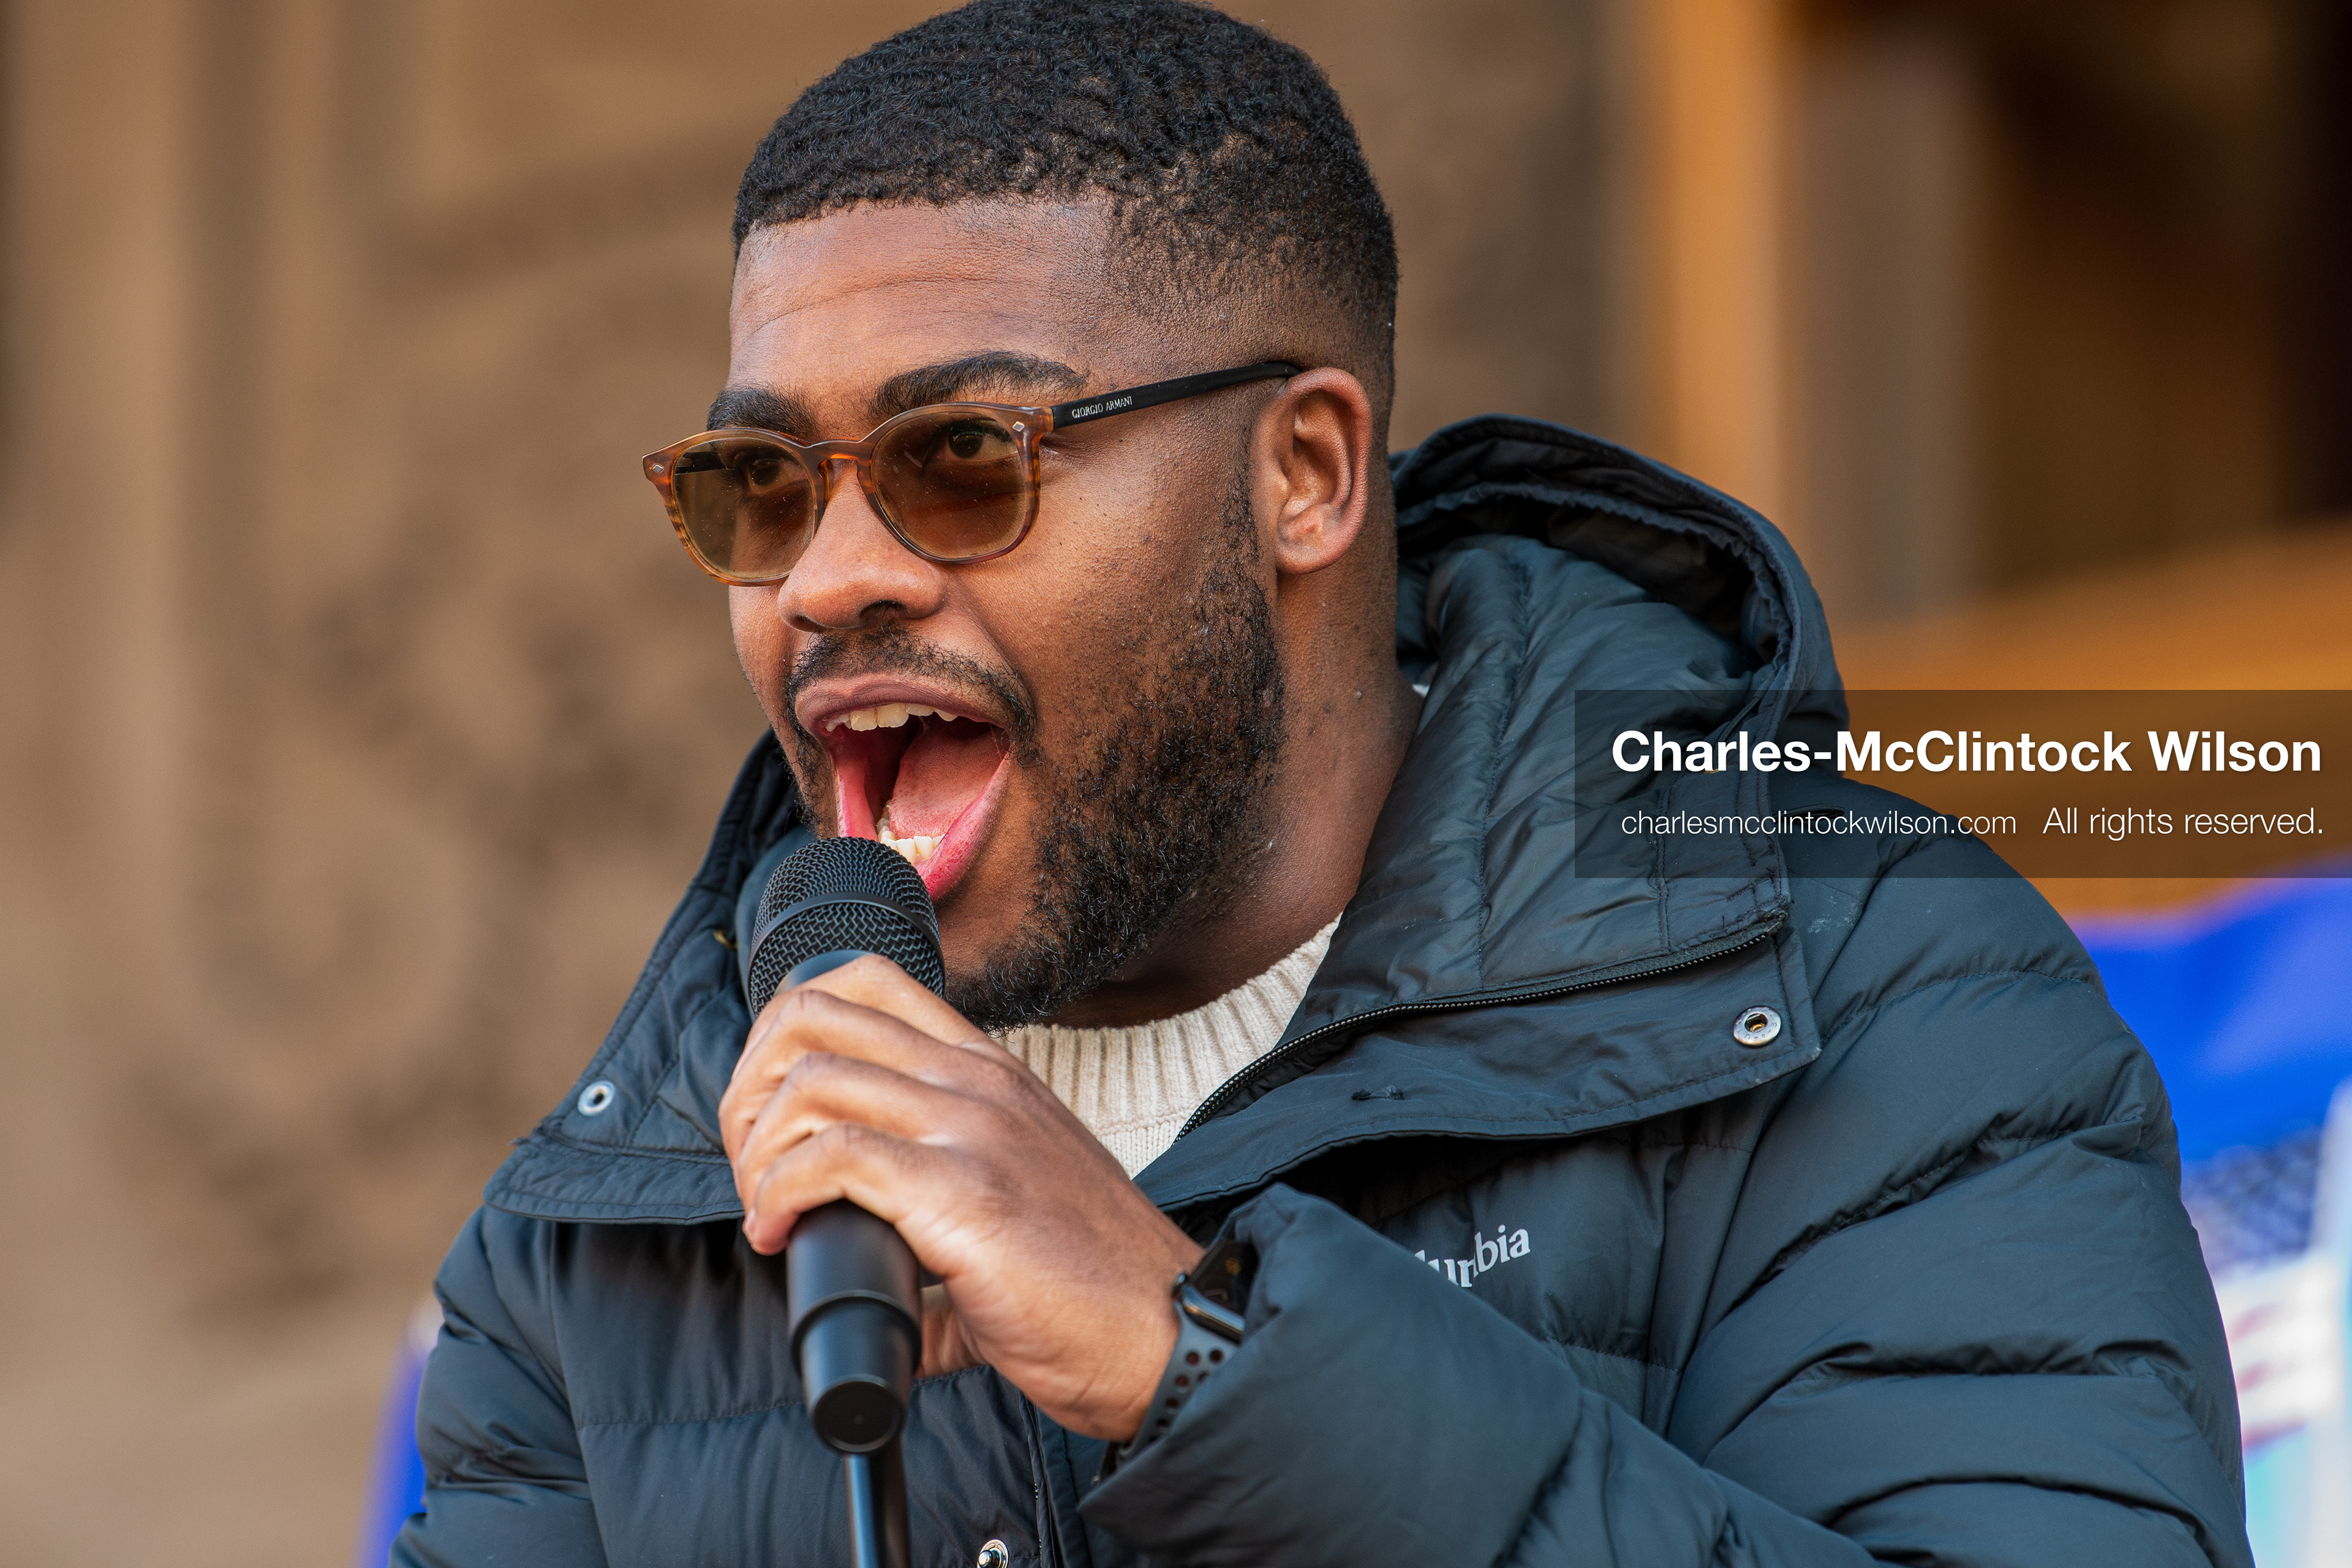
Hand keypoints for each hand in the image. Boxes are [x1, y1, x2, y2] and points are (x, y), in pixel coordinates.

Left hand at [719, 956, 1201, 1440]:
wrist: (1168, 1334)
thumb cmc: (1098, 1291)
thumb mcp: (1018, 1214)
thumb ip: (943, 1232)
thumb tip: (889, 1297)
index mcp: (992, 1073)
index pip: (867, 980)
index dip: (785, 1034)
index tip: (773, 1119)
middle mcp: (978, 1081)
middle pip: (812, 1013)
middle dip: (750, 1086)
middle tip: (752, 1166)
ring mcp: (972, 1128)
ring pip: (810, 1078)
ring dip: (756, 1147)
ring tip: (766, 1209)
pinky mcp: (962, 1192)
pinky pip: (830, 1155)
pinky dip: (780, 1194)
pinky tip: (783, 1236)